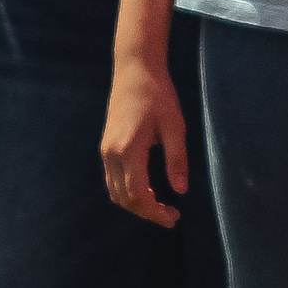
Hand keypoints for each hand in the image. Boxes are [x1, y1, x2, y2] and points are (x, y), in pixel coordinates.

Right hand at [101, 56, 191, 226]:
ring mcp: (105, 151)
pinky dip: (127, 192)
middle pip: (125, 199)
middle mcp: (112, 154)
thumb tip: (181, 191)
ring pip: (115, 192)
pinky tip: (147, 189)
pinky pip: (112, 180)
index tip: (174, 217)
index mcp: (129, 149)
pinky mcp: (105, 147)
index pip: (138, 195)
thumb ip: (177, 159)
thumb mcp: (175, 126)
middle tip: (171, 214)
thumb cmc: (158, 94)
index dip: (155, 212)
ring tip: (160, 205)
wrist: (134, 69)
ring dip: (136, 204)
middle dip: (147, 212)